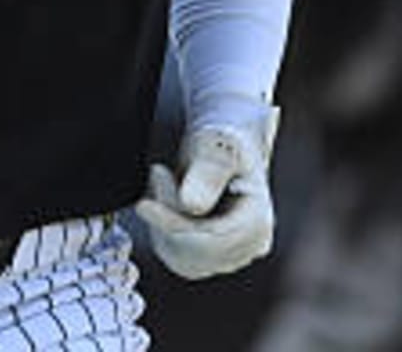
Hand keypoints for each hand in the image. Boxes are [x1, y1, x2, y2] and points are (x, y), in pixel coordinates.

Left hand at [134, 117, 275, 279]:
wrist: (224, 149)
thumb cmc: (222, 143)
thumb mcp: (216, 145)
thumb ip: (208, 171)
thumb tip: (192, 205)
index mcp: (258, 222)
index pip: (210, 242)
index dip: (172, 226)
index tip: (143, 204)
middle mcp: (249, 247)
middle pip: (193, 253)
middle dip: (166, 217)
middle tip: (159, 173)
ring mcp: (230, 256)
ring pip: (179, 258)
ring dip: (161, 222)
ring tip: (164, 180)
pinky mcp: (210, 258)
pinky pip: (175, 256)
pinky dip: (162, 229)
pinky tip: (167, 200)